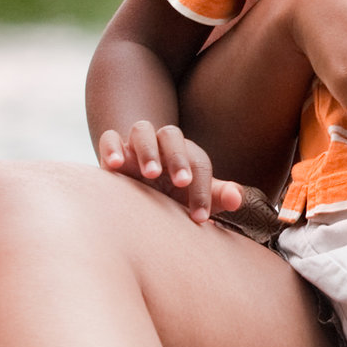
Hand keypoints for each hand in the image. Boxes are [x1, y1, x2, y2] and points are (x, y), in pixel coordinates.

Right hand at [97, 120, 244, 224]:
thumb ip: (217, 197)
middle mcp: (162, 144)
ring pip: (142, 130)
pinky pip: (109, 138)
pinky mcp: (112, 150)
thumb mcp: (195, 198)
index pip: (199, 162)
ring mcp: (136, 144)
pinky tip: (114, 166)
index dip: (202, 188)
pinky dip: (111, 147)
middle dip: (178, 158)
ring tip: (151, 174)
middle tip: (182, 183)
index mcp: (186, 153)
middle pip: (172, 135)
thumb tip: (237, 199)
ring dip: (148, 150)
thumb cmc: (173, 195)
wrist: (138, 193)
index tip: (200, 217)